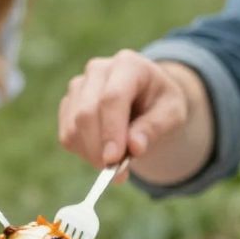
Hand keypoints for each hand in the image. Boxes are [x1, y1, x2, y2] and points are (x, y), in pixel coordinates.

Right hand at [57, 52, 207, 175]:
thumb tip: (134, 147)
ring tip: (117, 163)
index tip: (114, 160)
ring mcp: (79, 86)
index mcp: (128, 64)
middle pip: (87, 113)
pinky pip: (67, 136)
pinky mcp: (68, 104)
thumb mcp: (173, 114)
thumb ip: (155, 128)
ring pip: (73, 127)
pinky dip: (83, 153)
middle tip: (117, 174)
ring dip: (92, 154)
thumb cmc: (162, 104)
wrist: (147, 100)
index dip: (111, 131)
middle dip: (99, 149)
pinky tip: (103, 153)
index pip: (112, 98)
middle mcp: (98, 70)